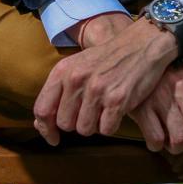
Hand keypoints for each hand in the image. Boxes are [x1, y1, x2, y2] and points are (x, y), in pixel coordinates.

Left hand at [33, 15, 177, 145]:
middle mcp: (76, 80)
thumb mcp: (78, 66)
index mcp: (63, 71)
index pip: (42, 109)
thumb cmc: (109, 58)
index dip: (46, 129)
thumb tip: (40, 124)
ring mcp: (96, 90)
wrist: (142, 44)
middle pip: (65, 124)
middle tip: (92, 111)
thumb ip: (59, 92)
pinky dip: (112, 124)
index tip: (54, 138)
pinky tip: (117, 110)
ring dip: (96, 125)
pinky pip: (106, 129)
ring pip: (85, 129)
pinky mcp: (117, 100)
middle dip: (78, 123)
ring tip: (105, 108)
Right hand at [129, 61, 182, 153]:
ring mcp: (161, 98)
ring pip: (180, 139)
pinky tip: (156, 137)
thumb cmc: (170, 72)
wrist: (137, 58)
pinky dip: (156, 145)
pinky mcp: (142, 107)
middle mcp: (182, 89)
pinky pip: (156, 139)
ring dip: (177, 147)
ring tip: (172, 140)